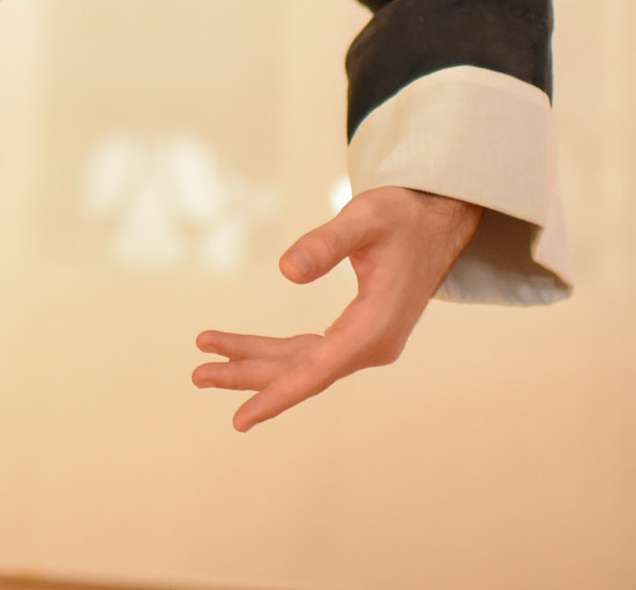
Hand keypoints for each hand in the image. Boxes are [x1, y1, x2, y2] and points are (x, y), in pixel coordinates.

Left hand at [191, 186, 480, 430]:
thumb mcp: (365, 218)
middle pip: (301, 371)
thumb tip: (286, 270)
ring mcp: (364, 342)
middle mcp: (372, 345)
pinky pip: (307, 350)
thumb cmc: (403, 216)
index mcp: (376, 328)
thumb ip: (327, 243)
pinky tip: (240, 349)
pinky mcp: (356, 333)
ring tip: (204, 364)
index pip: (318, 370)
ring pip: (300, 363)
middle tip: (197, 374)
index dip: (278, 394)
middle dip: (248, 375)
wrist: (438, 220)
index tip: (243, 419)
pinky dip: (272, 350)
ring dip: (253, 363)